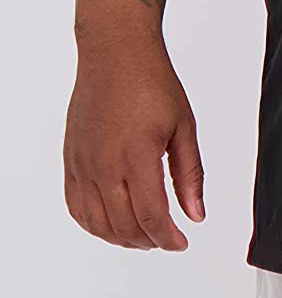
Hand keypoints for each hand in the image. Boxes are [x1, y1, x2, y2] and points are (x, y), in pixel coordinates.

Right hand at [64, 36, 204, 250]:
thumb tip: (196, 215)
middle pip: (124, 225)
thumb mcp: (184, 127)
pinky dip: (94, 224)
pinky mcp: (71, 160)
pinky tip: (112, 224)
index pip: (151, 216)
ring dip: (121, 238)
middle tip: (167, 240)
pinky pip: (76, 206)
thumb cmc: (152, 83)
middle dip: (149, 241)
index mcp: (137, 156)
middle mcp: (104, 165)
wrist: (115, 54)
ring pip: (97, 223)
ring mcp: (83, 164)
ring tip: (144, 237)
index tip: (181, 243)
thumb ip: (190, 175)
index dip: (167, 238)